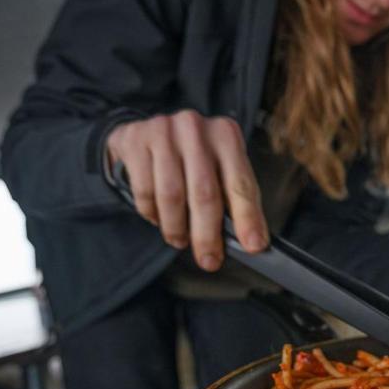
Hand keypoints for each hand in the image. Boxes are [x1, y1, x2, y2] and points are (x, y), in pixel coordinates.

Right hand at [106, 110, 268, 269]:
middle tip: (209, 260)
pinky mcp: (135, 141)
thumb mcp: (218, 169)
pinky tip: (158, 217)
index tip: (253, 245)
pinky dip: (152, 213)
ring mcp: (163, 132)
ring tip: (179, 239)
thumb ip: (233, 200)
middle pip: (204, 193)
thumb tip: (250, 240)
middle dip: (207, 235)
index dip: (247, 217)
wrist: (146, 134)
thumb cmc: (189, 158)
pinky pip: (145, 191)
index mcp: (225, 135)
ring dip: (176, 228)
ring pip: (172, 196)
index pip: (240, 183)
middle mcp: (195, 129)